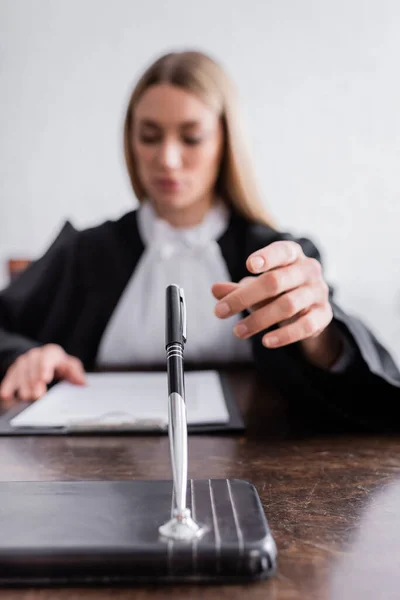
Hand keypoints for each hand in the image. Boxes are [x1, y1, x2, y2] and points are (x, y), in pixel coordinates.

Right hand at [0, 344, 85, 405]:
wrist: (43, 357)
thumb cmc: (59, 363)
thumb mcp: (70, 365)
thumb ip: (75, 373)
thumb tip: (83, 383)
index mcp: (51, 352)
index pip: (48, 357)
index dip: (45, 367)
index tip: (45, 378)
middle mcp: (36, 355)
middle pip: (33, 366)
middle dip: (34, 381)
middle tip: (37, 394)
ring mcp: (24, 361)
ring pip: (20, 372)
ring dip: (23, 385)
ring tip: (26, 397)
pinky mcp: (14, 369)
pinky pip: (10, 377)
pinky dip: (8, 385)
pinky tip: (6, 394)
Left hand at [212, 241, 340, 366]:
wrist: (309, 311)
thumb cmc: (279, 291)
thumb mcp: (256, 288)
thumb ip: (237, 289)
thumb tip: (215, 290)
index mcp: (293, 255)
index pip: (282, 251)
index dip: (267, 257)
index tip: (248, 266)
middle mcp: (309, 270)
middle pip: (277, 281)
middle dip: (245, 297)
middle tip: (220, 311)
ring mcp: (319, 292)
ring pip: (288, 305)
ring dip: (259, 320)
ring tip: (237, 331)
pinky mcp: (324, 315)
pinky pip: (306, 326)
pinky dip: (284, 335)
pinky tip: (266, 342)